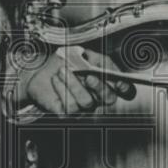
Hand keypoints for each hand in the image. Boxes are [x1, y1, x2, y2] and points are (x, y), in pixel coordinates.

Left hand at [17, 47, 133, 114]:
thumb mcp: (82, 53)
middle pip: (109, 98)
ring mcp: (84, 107)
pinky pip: (70, 107)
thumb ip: (95, 58)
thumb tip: (103, 66)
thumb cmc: (64, 62)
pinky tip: (56, 79)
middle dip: (100, 86)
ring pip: (87, 102)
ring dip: (74, 84)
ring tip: (63, 70)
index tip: (119, 82)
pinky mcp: (68, 113)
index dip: (126, 88)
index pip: (125, 90)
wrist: (41, 70)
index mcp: (106, 81)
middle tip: (89, 75)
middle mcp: (98, 97)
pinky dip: (62, 89)